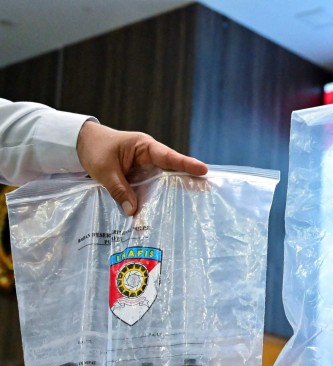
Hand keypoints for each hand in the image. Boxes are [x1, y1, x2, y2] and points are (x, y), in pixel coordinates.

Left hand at [75, 121, 207, 215]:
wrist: (83, 145)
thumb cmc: (95, 150)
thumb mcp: (104, 170)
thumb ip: (119, 190)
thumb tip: (133, 212)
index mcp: (143, 147)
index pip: (167, 156)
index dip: (185, 163)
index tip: (203, 170)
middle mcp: (150, 157)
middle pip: (173, 169)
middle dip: (189, 177)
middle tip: (208, 188)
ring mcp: (148, 168)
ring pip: (164, 181)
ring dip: (175, 190)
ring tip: (195, 200)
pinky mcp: (142, 178)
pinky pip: (153, 189)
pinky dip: (158, 198)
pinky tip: (167, 210)